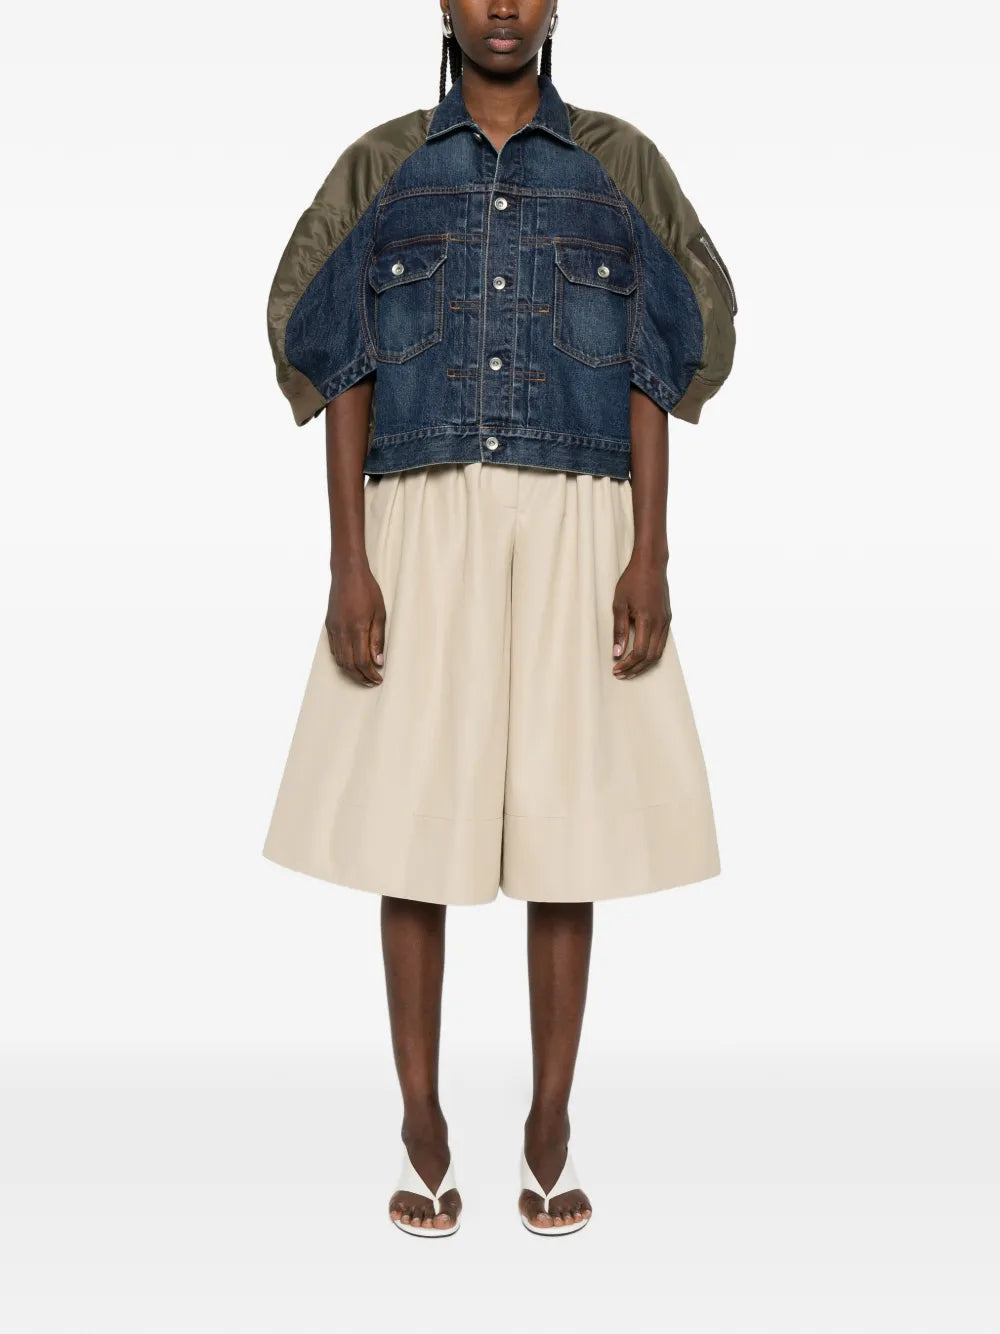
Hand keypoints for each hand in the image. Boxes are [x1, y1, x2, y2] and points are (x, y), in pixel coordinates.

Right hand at [325, 559, 386, 685]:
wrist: (347, 572)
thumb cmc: (367, 590)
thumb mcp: (380, 614)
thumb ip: (378, 639)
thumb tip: (378, 661)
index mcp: (357, 628)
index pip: (362, 661)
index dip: (370, 674)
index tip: (378, 679)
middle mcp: (342, 631)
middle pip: (348, 665)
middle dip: (360, 677)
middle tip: (372, 681)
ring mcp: (333, 629)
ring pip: (339, 659)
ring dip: (351, 671)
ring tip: (363, 675)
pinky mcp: (329, 626)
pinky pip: (333, 649)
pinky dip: (342, 660)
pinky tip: (351, 661)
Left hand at [611, 556, 670, 678]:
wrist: (651, 564)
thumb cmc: (633, 581)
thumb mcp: (619, 604)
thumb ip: (619, 630)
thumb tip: (617, 652)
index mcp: (647, 620)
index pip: (639, 652)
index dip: (627, 664)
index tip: (616, 669)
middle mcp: (660, 623)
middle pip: (650, 657)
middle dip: (635, 669)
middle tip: (621, 674)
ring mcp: (666, 621)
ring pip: (658, 652)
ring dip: (644, 664)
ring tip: (630, 670)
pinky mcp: (667, 619)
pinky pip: (662, 643)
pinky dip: (651, 654)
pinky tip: (641, 656)